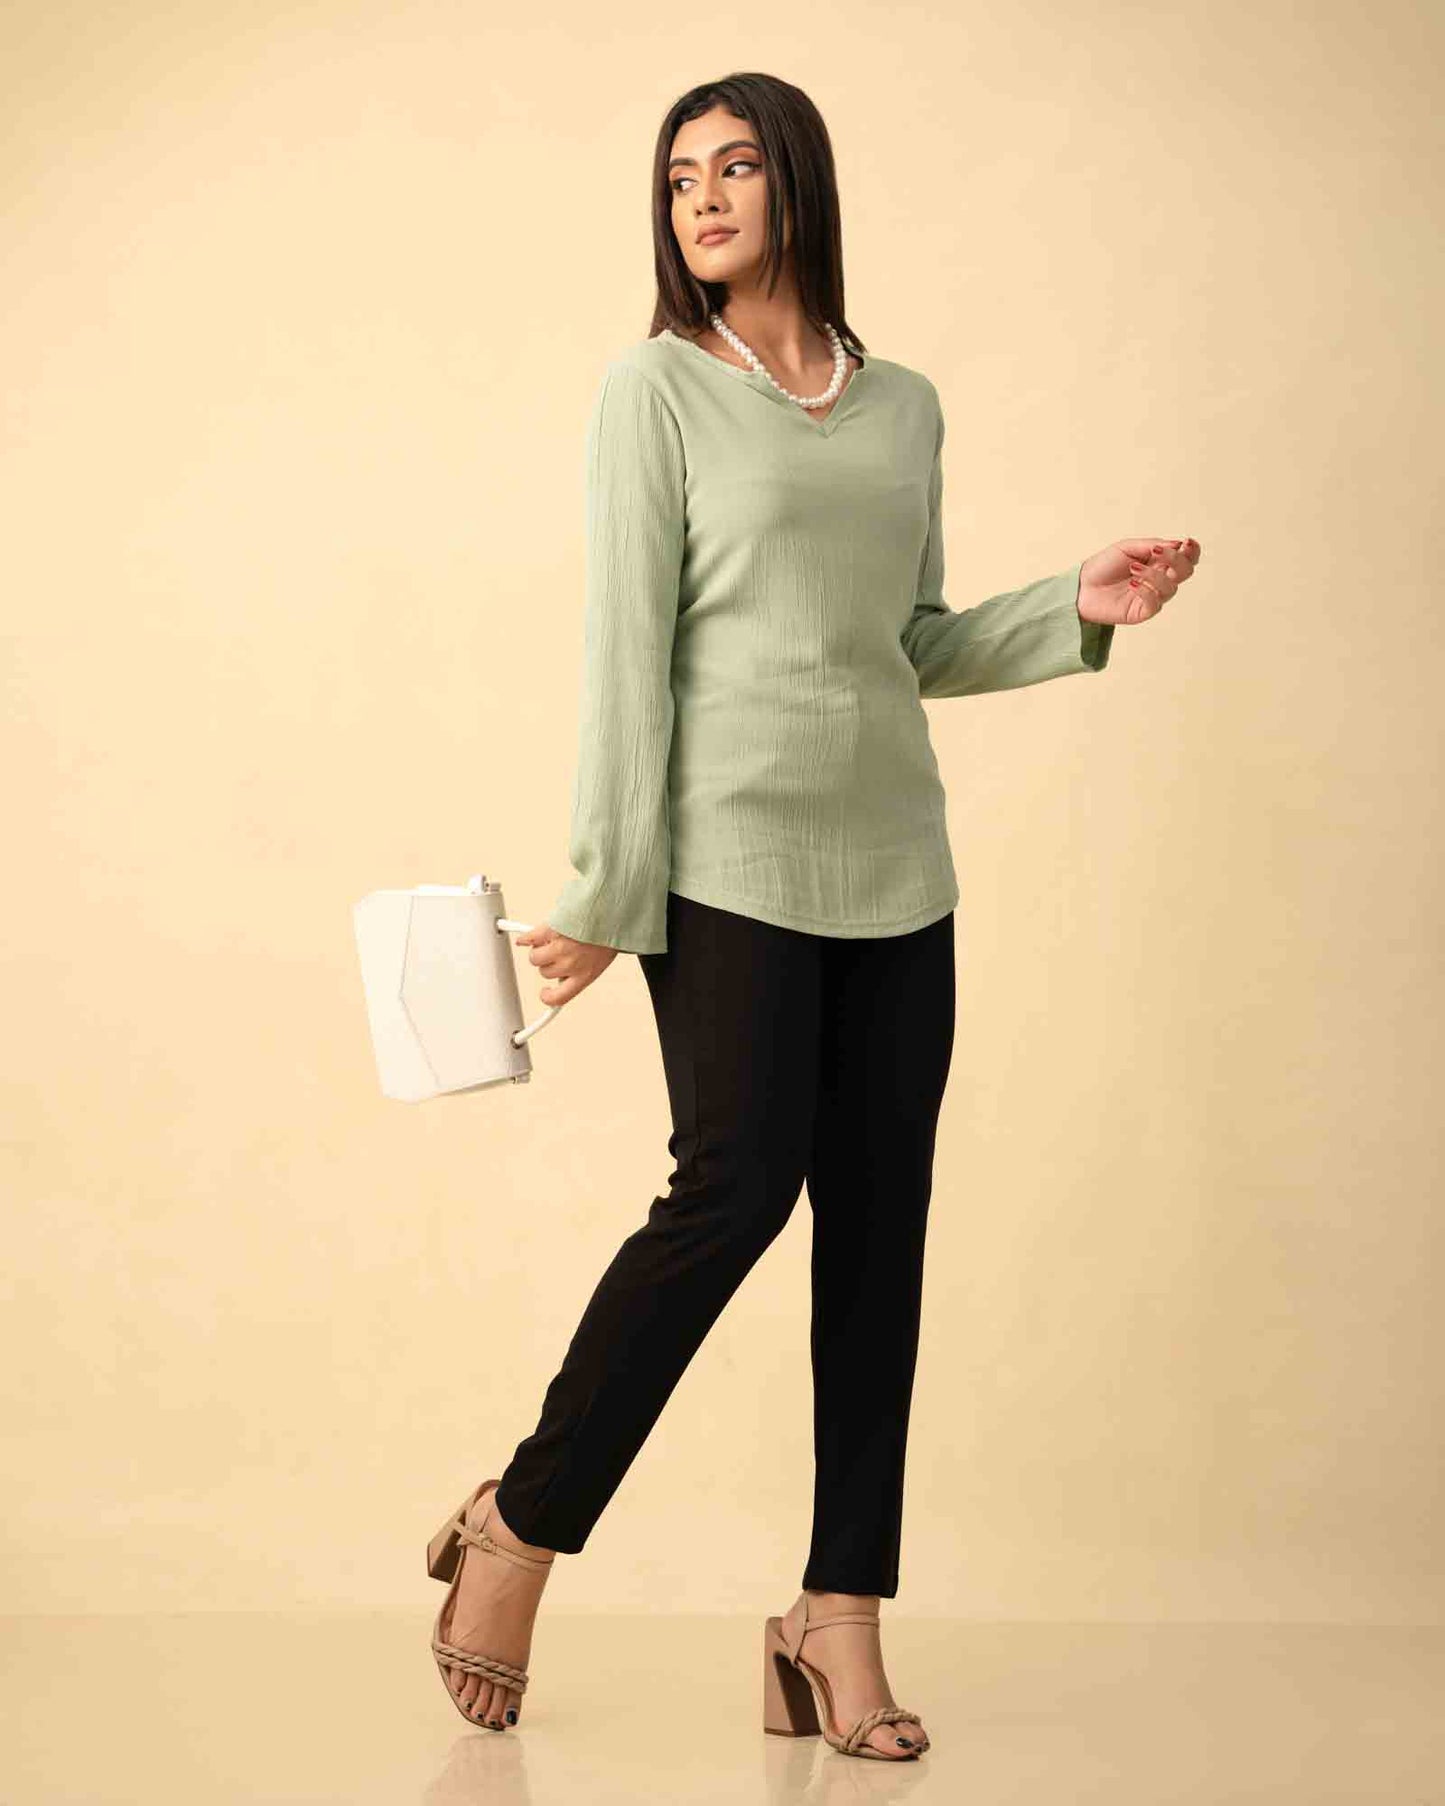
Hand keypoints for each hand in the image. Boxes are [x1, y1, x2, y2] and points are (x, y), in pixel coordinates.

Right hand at [515, 923, 618, 1006]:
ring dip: (540, 948)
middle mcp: (571, 965)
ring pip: (535, 957)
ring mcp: (559, 948)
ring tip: (551, 939)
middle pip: (545, 972)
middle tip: (558, 950)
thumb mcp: (601, 958)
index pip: (559, 997)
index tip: (545, 992)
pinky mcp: (550, 931)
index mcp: (585, 975)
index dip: (548, 996)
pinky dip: (526, 938)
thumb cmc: (612, 932)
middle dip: (549, 962)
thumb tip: (565, 975)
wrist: (615, 909)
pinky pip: (529, 939)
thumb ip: (582, 969)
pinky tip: (527, 937)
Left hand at [1078, 537, 1201, 626]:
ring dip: (1154, 574)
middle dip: (1177, 560)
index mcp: (1160, 561)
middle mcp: (1161, 578)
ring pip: (1171, 587)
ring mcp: (1153, 596)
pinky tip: (1132, 583)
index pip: (1187, 557)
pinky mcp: (1143, 611)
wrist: (1081, 586)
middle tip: (1158, 551)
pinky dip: (1146, 591)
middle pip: (1186, 571)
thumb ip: (1152, 545)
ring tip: (1133, 567)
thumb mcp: (1127, 547)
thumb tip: (1178, 544)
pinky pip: (1155, 603)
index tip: (1186, 543)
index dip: (1192, 550)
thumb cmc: (1104, 566)